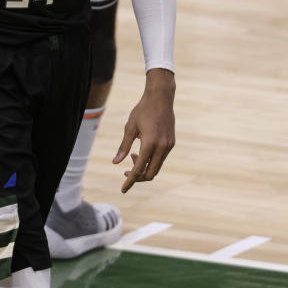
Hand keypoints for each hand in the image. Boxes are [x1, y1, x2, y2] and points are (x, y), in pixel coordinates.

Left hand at [112, 71, 174, 193]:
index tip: (123, 189)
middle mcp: (162, 147)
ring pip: (157, 167)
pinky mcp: (171, 143)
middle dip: (138, 177)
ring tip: (133, 156)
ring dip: (144, 167)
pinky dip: (151, 161)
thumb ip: (123, 146)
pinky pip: (161, 159)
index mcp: (149, 144)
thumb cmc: (142, 110)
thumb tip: (115, 163)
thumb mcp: (129, 128)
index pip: (139, 170)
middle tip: (126, 171)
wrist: (161, 98)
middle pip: (150, 173)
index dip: (130, 181)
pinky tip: (142, 151)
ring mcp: (168, 146)